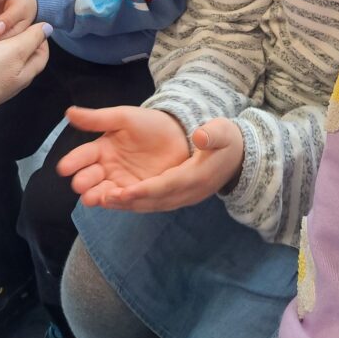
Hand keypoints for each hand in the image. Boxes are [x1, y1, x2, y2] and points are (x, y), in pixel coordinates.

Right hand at [56, 106, 190, 206]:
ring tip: (92, 197)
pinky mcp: (138, 194)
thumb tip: (69, 112)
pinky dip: (118, 201)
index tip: (64, 167)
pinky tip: (114, 199)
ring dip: (96, 195)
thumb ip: (97, 119)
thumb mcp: (123, 118)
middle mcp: (107, 169)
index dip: (73, 161)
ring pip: (103, 192)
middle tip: (79, 184)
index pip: (82, 156)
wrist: (180, 136)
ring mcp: (121, 183)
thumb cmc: (149, 124)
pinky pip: (125, 200)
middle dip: (83, 182)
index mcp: (101, 149)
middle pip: (89, 178)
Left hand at [86, 116, 244, 212]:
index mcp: (196, 177)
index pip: (167, 186)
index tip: (123, 190)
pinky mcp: (176, 196)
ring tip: (100, 200)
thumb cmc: (227, 141)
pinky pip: (152, 202)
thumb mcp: (224, 132)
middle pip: (154, 200)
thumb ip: (212, 134)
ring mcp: (182, 197)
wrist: (238, 159)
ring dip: (127, 204)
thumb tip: (200, 136)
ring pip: (150, 204)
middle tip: (103, 198)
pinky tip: (114, 197)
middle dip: (128, 201)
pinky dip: (133, 202)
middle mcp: (187, 192)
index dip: (145, 190)